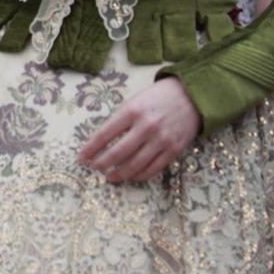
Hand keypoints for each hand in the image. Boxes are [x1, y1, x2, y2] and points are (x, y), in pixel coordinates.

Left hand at [76, 77, 199, 182]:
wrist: (191, 96)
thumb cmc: (157, 98)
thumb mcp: (134, 101)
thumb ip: (119, 120)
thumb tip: (99, 141)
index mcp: (132, 111)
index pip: (105, 134)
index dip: (91, 148)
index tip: (81, 157)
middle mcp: (146, 126)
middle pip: (118, 152)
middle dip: (102, 163)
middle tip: (94, 168)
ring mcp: (161, 140)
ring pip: (135, 164)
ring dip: (119, 174)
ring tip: (109, 177)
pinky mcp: (174, 150)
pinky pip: (154, 168)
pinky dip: (140, 175)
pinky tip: (131, 177)